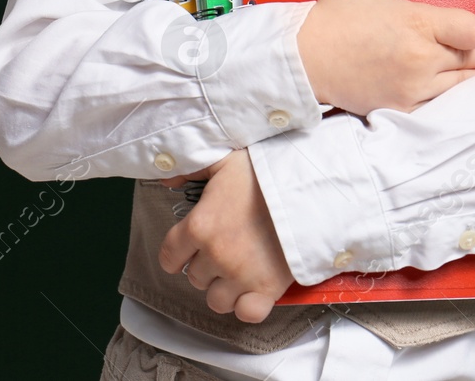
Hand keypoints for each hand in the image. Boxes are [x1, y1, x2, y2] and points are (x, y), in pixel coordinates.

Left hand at [156, 148, 292, 322]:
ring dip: (224, 289)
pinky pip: (246, 314)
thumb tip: (167, 180)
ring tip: (237, 272)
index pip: (169, 256)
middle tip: (224, 250)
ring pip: (216, 300)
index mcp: (199, 225)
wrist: (308, 189)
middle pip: (195, 278)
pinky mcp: (267, 289)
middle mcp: (215, 254)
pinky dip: (247, 306)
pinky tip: (252, 291)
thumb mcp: (222, 160)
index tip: (187, 251)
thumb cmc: (265, 173)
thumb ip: (191, 169)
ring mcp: (240, 275)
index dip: (177, 255)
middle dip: (205, 266)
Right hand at [295, 0, 474, 115]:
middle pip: (474, 57)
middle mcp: (421, 57)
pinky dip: (448, 97)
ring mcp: (414, 86)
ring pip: (463, 84)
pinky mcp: (403, 106)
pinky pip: (440, 105)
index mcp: (416, 22)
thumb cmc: (331, 20)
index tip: (469, 28)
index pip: (472, 29)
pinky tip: (456, 91)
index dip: (474, 29)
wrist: (303, 60)